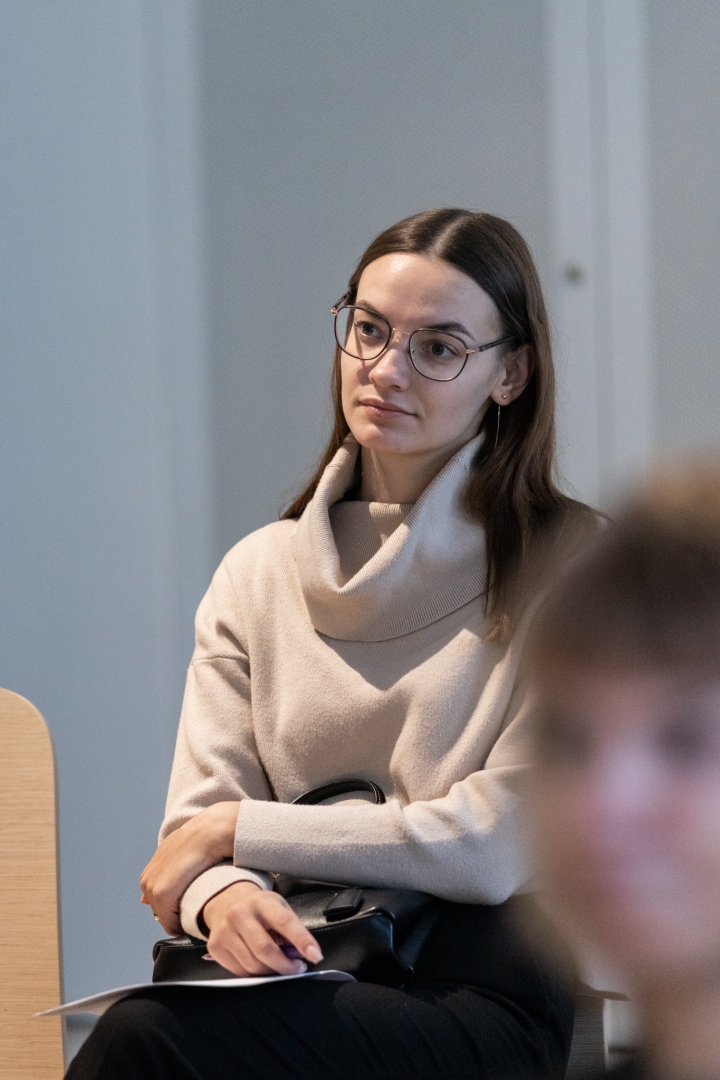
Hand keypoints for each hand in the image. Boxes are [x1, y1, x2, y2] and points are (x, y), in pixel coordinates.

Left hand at [140, 802, 239, 933]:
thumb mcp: (176, 855)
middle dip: (179, 914)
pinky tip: (199, 914)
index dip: (177, 907)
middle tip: (199, 905)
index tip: (194, 902)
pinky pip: (172, 924)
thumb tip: (144, 901)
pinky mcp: (162, 894)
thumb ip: (164, 872)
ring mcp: (152, 889)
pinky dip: (185, 925)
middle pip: (162, 914)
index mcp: (149, 875)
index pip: (159, 905)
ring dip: (183, 918)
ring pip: (167, 919)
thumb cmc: (198, 843)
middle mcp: (146, 882)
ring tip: (201, 907)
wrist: (207, 833)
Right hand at [203, 881, 323, 976]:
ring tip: (279, 966)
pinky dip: (254, 974)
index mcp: (262, 902)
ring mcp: (225, 931)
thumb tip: (304, 955)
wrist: (226, 901)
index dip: (302, 940)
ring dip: (271, 972)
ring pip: (252, 965)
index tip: (316, 955)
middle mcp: (240, 914)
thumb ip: (291, 929)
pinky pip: (239, 972)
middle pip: (265, 949)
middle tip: (297, 968)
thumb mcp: (278, 908)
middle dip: (285, 965)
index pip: (284, 922)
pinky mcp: (215, 947)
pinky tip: (260, 965)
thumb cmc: (260, 908)